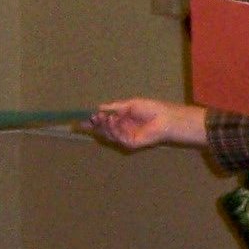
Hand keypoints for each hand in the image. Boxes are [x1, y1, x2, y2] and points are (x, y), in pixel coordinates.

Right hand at [89, 99, 206, 148]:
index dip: (93, 122)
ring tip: (102, 117)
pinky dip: (113, 129)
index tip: (82, 120)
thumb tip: (99, 107)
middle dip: (96, 125)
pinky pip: (118, 137)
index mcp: (122, 120)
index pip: (104, 123)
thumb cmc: (152, 109)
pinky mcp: (131, 144)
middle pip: (104, 131)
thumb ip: (115, 107)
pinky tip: (112, 120)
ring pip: (109, 135)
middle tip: (90, 118)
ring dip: (104, 126)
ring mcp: (126, 138)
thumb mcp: (130, 104)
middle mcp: (123, 130)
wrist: (165, 118)